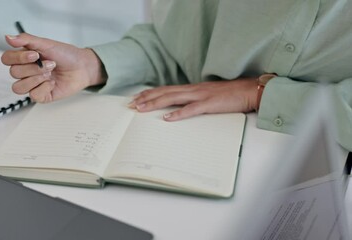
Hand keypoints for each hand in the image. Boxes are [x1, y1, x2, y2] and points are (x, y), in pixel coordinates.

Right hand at [1, 33, 105, 102]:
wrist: (82, 67)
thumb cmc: (66, 55)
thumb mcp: (46, 44)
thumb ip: (27, 40)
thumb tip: (7, 37)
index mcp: (24, 58)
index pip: (7, 59)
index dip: (18, 58)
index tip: (35, 55)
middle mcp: (26, 72)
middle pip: (14, 73)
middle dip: (33, 68)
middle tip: (50, 64)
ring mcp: (33, 84)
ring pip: (18, 87)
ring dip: (35, 79)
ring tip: (50, 74)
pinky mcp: (41, 95)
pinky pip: (33, 96)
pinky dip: (44, 88)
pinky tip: (53, 83)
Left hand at [129, 78, 257, 120]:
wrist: (249, 90)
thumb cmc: (229, 95)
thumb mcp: (207, 96)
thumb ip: (193, 100)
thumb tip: (178, 109)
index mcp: (191, 88)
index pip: (165, 90)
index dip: (149, 94)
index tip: (135, 99)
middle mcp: (192, 89)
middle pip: (164, 92)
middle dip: (145, 98)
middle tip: (130, 104)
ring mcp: (200, 96)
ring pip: (172, 98)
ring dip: (155, 103)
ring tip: (141, 108)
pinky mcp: (209, 104)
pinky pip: (191, 109)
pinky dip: (178, 114)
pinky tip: (167, 119)